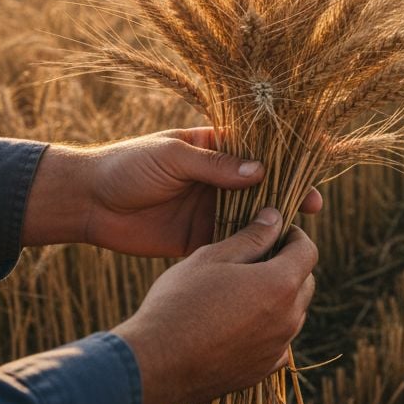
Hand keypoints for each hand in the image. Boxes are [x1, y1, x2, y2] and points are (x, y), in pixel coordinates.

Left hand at [23, 127, 322, 255]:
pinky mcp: (199, 239)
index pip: (259, 147)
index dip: (288, 153)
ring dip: (273, 224)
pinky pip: (231, 244)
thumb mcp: (172, 156)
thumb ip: (214, 166)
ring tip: (297, 232)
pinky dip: (250, 249)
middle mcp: (218, 178)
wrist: (86, 203)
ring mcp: (210, 209)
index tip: (317, 155)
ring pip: (251, 217)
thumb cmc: (127, 166)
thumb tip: (261, 172)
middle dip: (289, 193)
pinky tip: (269, 256)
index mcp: (213, 147)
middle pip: (263, 185)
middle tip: (312, 206)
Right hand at [113, 208, 317, 403]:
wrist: (154, 364)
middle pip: (305, 283)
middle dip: (290, 266)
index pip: (308, 251)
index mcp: (280, 284)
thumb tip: (275, 218)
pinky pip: (279, 344)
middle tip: (260, 259)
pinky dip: (269, 330)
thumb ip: (251, 236)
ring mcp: (276, 348)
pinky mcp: (262, 370)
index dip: (295, 236)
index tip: (277, 232)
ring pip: (294, 314)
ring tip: (246, 291)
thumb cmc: (179, 302)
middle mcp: (288, 319)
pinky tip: (242, 324)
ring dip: (280, 299)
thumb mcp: (212, 257)